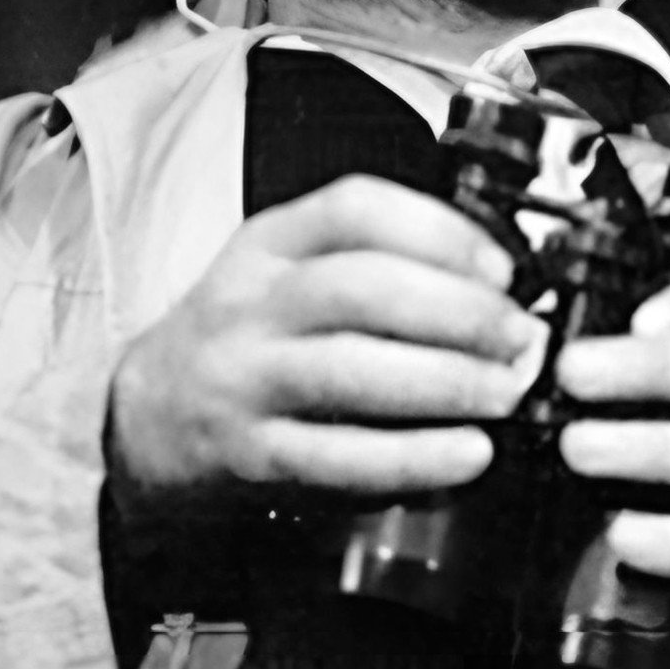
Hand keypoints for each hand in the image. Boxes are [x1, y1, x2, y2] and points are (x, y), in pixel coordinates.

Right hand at [110, 176, 544, 497]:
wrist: (148, 422)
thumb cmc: (249, 343)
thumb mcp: (288, 275)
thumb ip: (375, 267)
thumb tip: (500, 292)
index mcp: (269, 244)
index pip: (354, 210)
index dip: (439, 232)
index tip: (501, 267)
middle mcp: (250, 304)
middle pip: (360, 289)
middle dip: (457, 312)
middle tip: (520, 339)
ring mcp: (244, 380)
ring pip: (349, 371)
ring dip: (444, 382)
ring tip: (505, 394)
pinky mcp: (249, 456)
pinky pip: (337, 458)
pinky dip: (412, 458)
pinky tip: (466, 455)